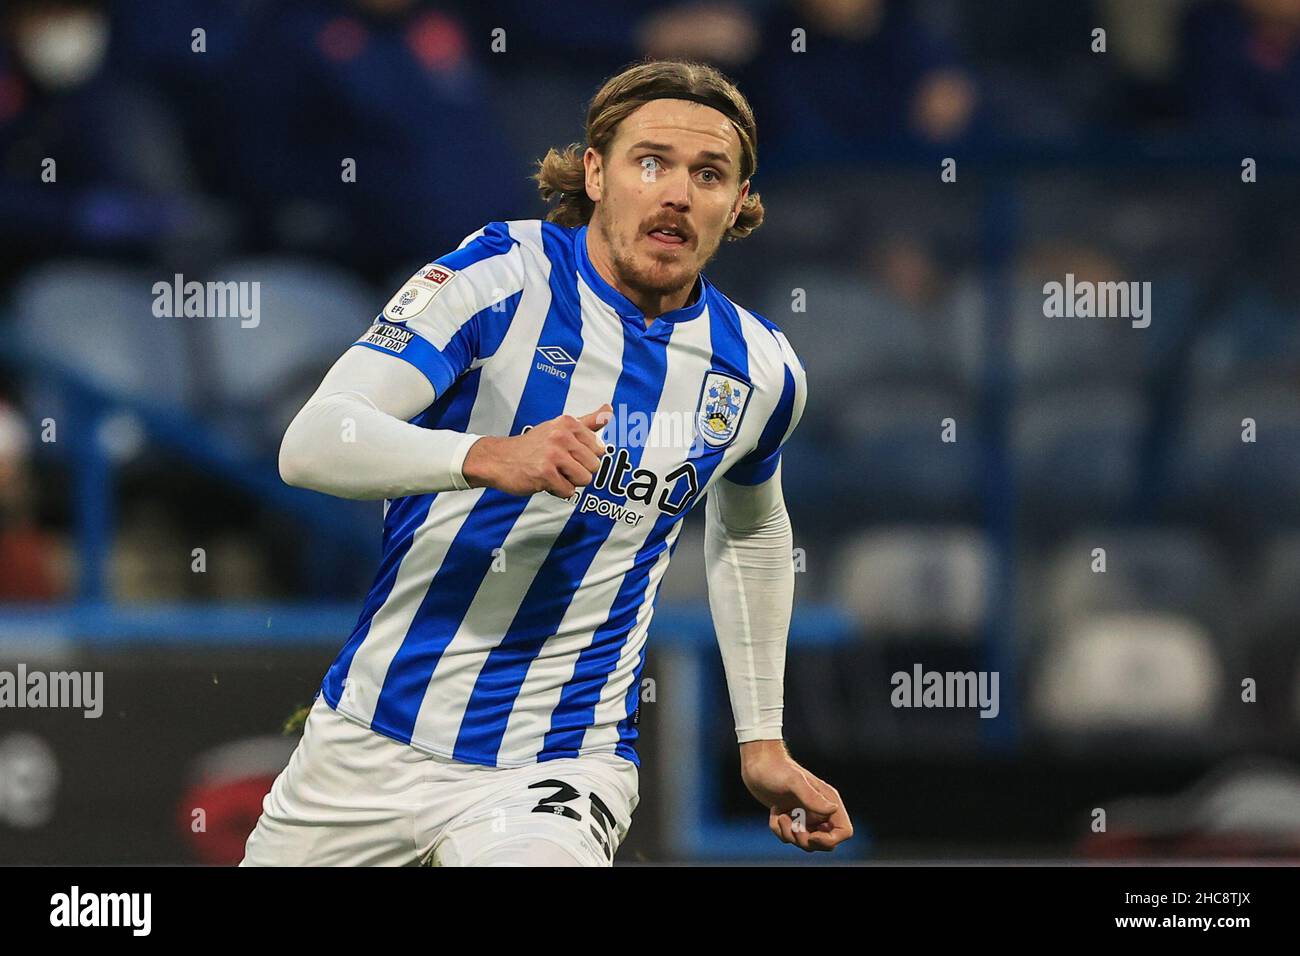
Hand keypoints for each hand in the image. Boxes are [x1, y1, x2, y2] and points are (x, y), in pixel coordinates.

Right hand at [462, 404, 611, 496]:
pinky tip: (544, 480)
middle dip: (579, 471)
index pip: (599, 449)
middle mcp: (561, 436)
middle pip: (594, 466)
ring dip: (570, 482)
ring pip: (584, 479)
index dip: (584, 456)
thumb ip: (588, 421)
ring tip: (554, 473)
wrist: (499, 459)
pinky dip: (558, 491)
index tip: (568, 453)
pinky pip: (569, 491)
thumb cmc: (533, 446)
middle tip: (559, 465)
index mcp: (568, 423)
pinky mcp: (545, 473)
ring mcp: (553, 454)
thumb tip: (609, 409)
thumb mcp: (560, 428)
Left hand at [740, 739, 852, 852]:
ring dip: (790, 834)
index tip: (812, 835)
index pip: (844, 831)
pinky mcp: (790, 817)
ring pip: (805, 842)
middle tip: (793, 826)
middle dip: (806, 840)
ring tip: (780, 815)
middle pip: (825, 843)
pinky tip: (774, 811)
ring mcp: (804, 814)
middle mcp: (819, 809)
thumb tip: (833, 809)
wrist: (758, 762)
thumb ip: (812, 797)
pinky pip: (787, 836)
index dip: (830, 840)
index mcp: (827, 800)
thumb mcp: (794, 782)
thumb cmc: (777, 768)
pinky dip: (778, 829)